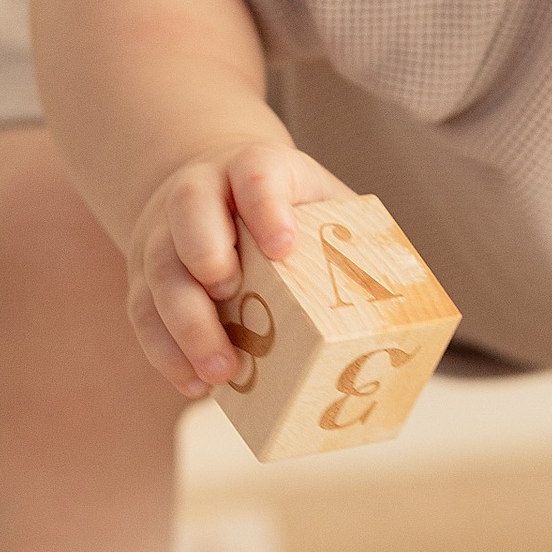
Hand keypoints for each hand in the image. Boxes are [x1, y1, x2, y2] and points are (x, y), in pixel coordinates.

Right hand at [124, 140, 351, 396]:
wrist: (213, 187)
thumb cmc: (287, 207)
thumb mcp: (322, 201)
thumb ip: (352, 234)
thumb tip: (407, 296)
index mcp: (252, 167)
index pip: (256, 172)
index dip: (266, 205)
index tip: (283, 246)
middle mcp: (200, 193)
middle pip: (189, 212)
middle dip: (207, 255)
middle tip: (230, 295)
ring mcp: (165, 235)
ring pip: (160, 270)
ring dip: (185, 324)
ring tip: (221, 370)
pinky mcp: (146, 278)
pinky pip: (143, 313)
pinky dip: (165, 352)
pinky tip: (193, 384)